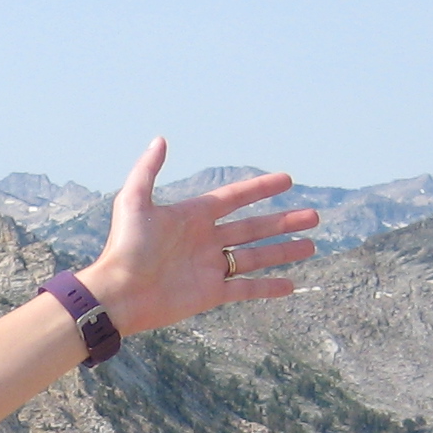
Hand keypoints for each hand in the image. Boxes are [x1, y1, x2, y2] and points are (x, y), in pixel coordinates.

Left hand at [79, 137, 317, 338]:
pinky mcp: (210, 293)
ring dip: (283, 251)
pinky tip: (292, 284)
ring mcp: (209, 268)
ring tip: (312, 244)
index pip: (235, 198)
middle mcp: (205, 241)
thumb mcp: (134, 202)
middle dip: (284, 222)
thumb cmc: (124, 248)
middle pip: (253, 228)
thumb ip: (148, 170)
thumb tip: (161, 138)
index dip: (261, 189)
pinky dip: (268, 287)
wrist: (118, 294)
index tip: (288, 180)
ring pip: (255, 257)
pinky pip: (246, 288)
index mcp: (192, 217)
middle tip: (314, 216)